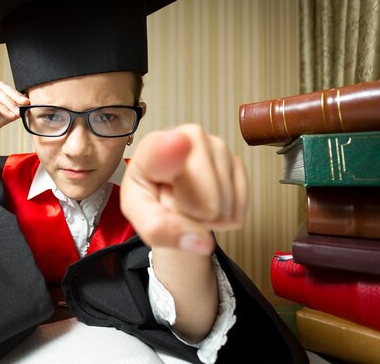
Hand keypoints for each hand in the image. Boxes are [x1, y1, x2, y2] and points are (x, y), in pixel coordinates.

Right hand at [0, 82, 29, 160]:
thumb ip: (7, 115)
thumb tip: (21, 109)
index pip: (3, 90)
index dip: (16, 95)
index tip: (28, 103)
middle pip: (0, 87)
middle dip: (14, 95)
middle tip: (25, 104)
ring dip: (7, 101)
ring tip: (16, 111)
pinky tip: (6, 112)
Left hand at [120, 124, 247, 254]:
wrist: (168, 187)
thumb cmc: (150, 196)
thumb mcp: (141, 214)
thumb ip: (159, 229)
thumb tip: (202, 242)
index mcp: (152, 148)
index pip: (163, 148)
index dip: (172, 148)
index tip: (180, 143)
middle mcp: (188, 136)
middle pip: (205, 198)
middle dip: (193, 214)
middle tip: (176, 202)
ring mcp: (218, 146)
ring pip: (224, 206)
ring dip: (208, 217)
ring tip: (190, 202)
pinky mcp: (237, 161)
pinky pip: (238, 209)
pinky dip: (224, 217)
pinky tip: (208, 203)